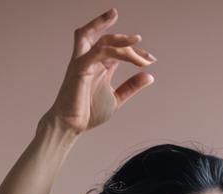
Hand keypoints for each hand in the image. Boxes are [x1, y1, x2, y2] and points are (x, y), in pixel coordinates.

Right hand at [43, 7, 156, 134]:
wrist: (71, 125)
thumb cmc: (88, 112)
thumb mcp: (116, 99)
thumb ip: (131, 87)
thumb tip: (150, 76)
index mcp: (100, 65)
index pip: (118, 50)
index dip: (135, 52)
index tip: (151, 60)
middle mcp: (92, 60)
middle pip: (110, 39)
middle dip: (129, 43)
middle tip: (148, 55)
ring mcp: (85, 61)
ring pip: (102, 40)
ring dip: (121, 40)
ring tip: (137, 42)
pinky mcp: (80, 66)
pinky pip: (97, 51)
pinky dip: (113, 50)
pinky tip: (127, 55)